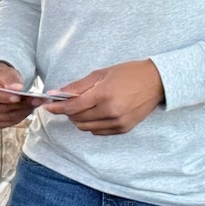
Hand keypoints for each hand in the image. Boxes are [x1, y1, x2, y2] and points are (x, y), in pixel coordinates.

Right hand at [0, 61, 34, 130]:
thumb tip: (17, 88)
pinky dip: (16, 118)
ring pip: (2, 118)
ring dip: (19, 113)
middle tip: (33, 101)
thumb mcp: (6, 72)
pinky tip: (24, 111)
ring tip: (32, 105)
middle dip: (16, 106)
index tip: (19, 97)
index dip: (4, 97)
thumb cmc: (1, 77)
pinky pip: (3, 124)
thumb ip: (11, 78)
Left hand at [44, 60, 164, 135]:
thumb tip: (57, 92)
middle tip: (67, 103)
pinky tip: (94, 114)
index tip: (47, 106)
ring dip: (79, 119)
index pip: (73, 107)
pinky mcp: (123, 129)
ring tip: (82, 108)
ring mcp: (118, 122)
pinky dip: (91, 125)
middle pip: (77, 119)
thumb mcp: (101, 74)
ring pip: (86, 128)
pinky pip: (99, 132)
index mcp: (104, 95)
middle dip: (68, 112)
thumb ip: (78, 86)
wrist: (157, 81)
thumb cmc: (129, 73)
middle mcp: (110, 112)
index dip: (57, 107)